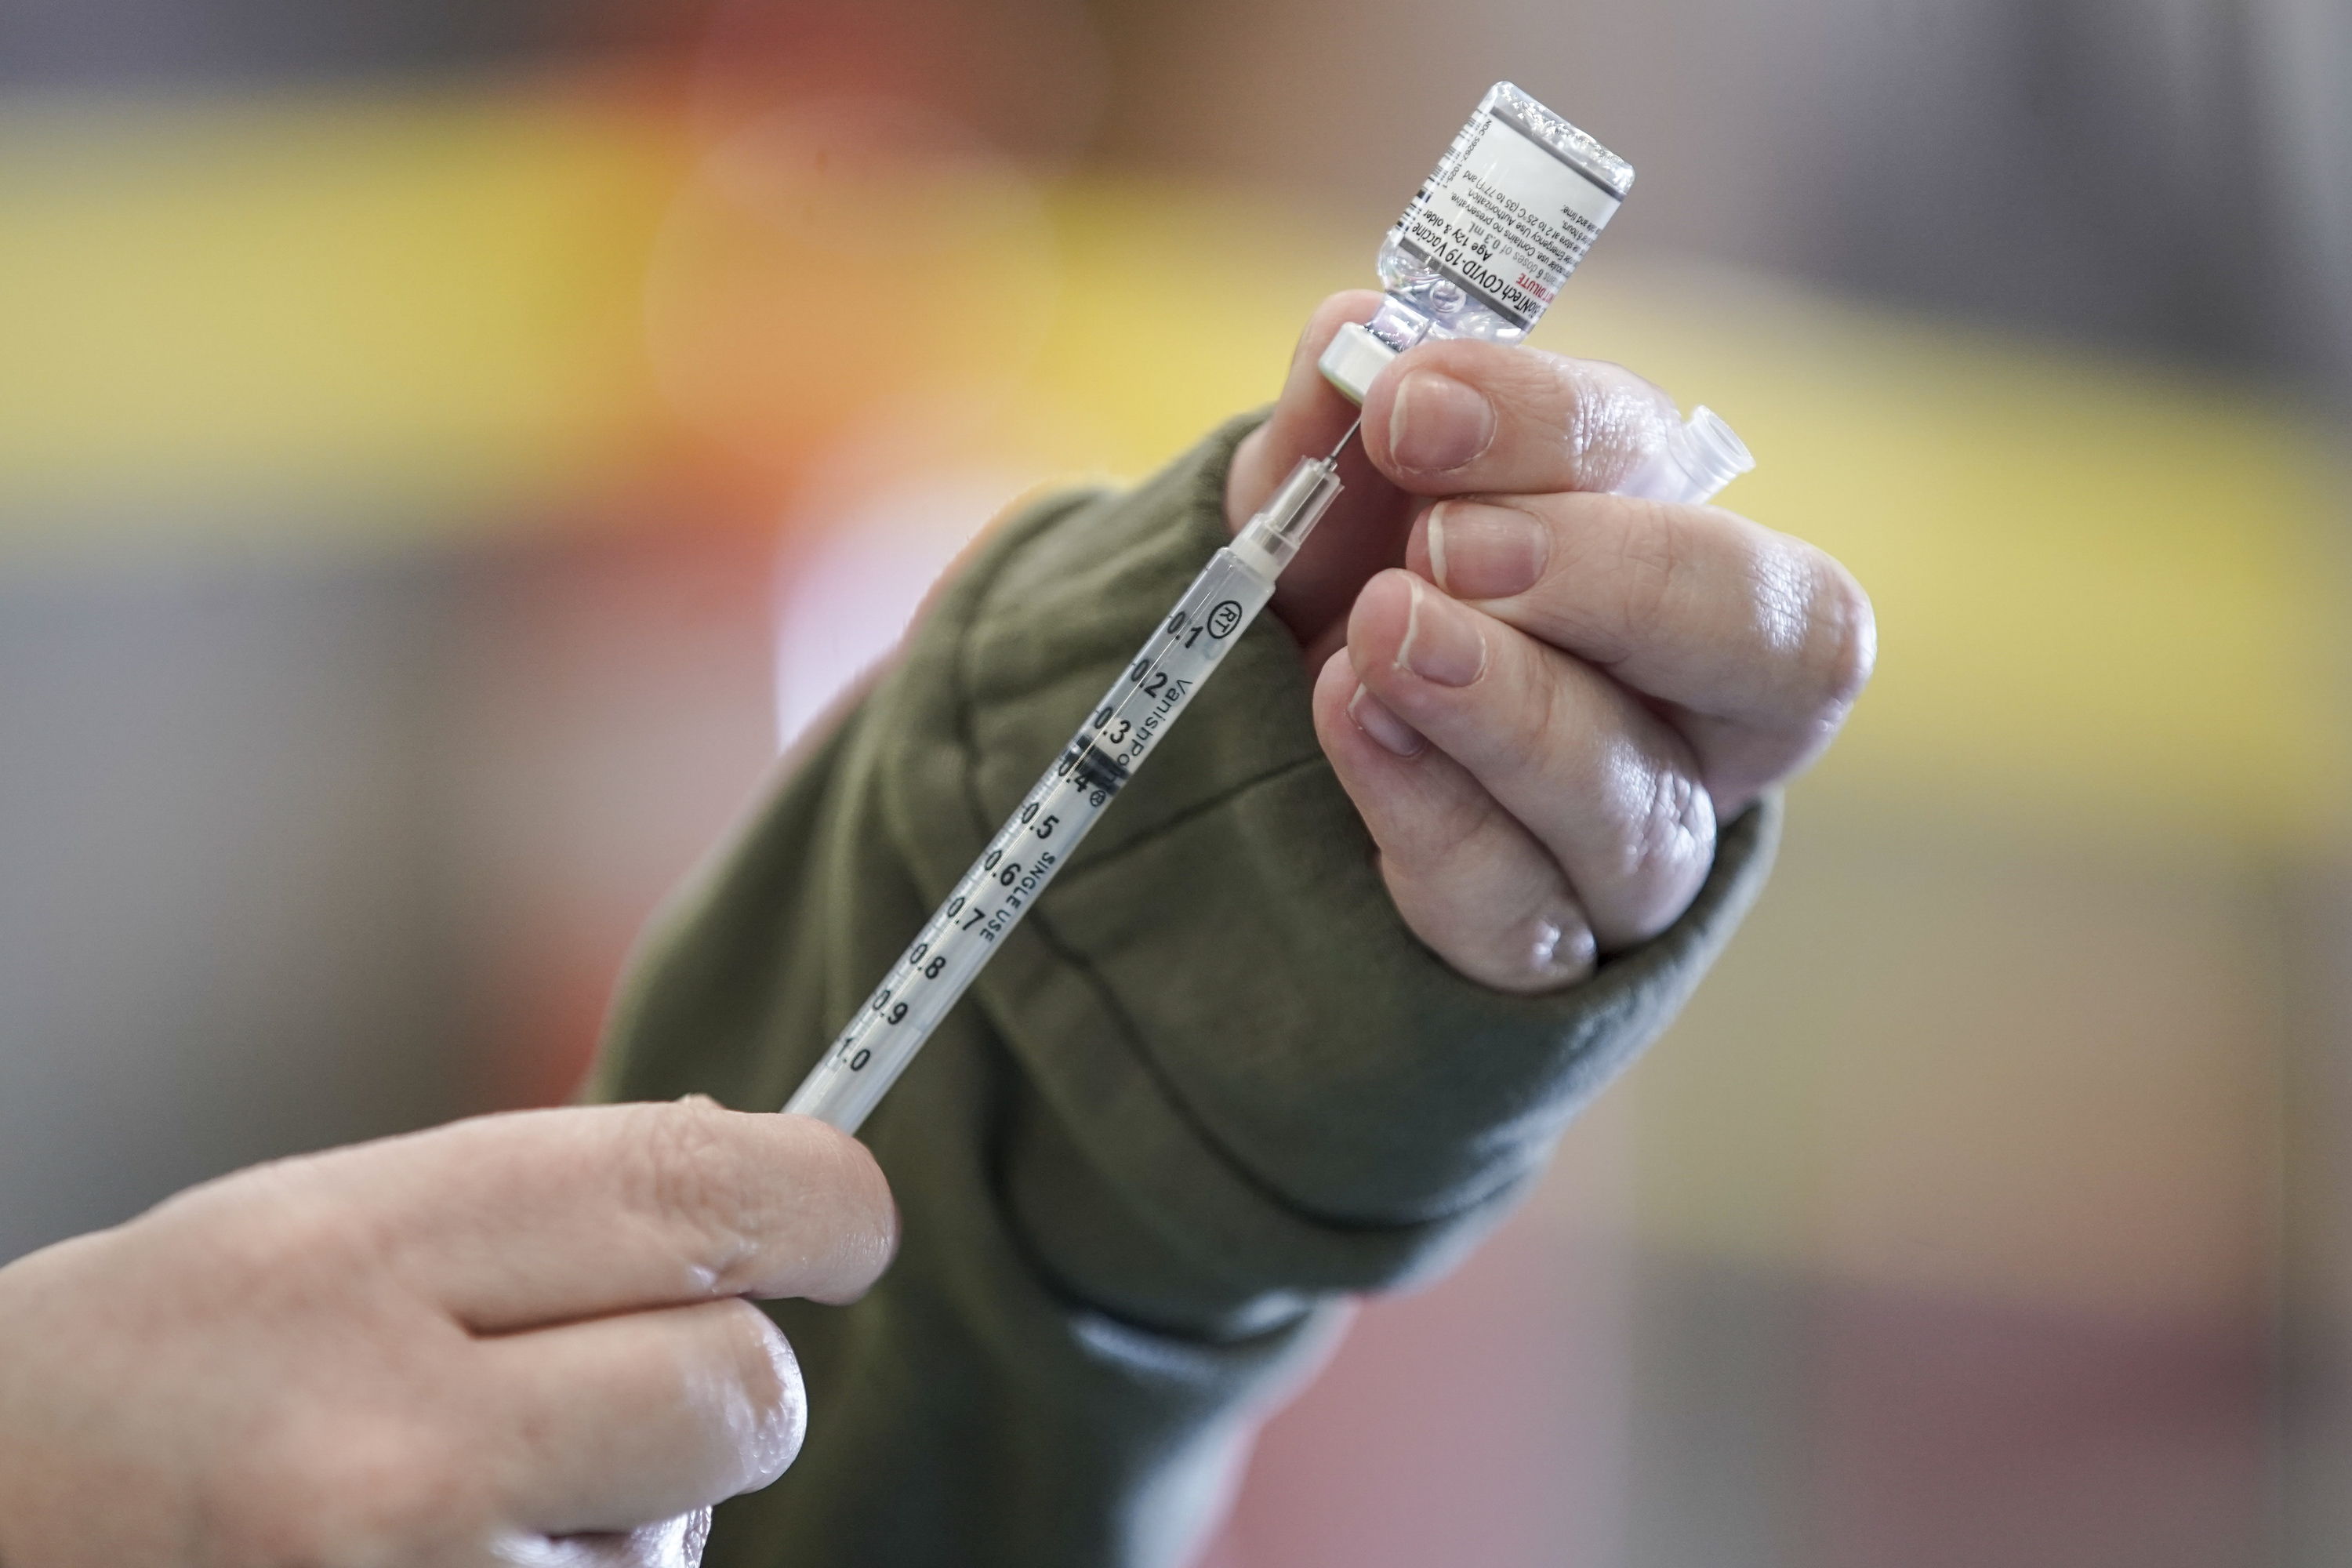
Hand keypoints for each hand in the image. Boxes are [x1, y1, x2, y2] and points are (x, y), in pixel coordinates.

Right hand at [0, 1101, 895, 1567]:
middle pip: (744, 1392)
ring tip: (454, 1505)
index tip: (841, 1221)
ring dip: (627, 1514)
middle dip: (726, 1381)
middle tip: (630, 1379)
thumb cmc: (141, 1383)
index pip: (696, 1192)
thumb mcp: (302, 1227)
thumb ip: (531, 1206)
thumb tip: (762, 1187)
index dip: (824, 1201)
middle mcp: (391, 1446)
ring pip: (685, 1541)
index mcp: (358, 1263)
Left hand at [1228, 293, 1874, 991]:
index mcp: (1665, 557)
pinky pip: (1521, 919)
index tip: (1411, 401)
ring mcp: (1625, 852)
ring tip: (1382, 636)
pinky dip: (1435, 817)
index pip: (1685, 477)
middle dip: (1614, 579)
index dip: (1559, 428)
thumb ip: (1337, 426)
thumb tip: (1357, 331)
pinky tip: (1352, 728)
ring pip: (1639, 808)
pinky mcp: (1536, 962)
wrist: (1234, 773)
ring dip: (1511, 709)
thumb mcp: (1315, 504)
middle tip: (1448, 542)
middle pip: (1774, 654)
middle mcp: (1694, 713)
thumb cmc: (1322, 605)